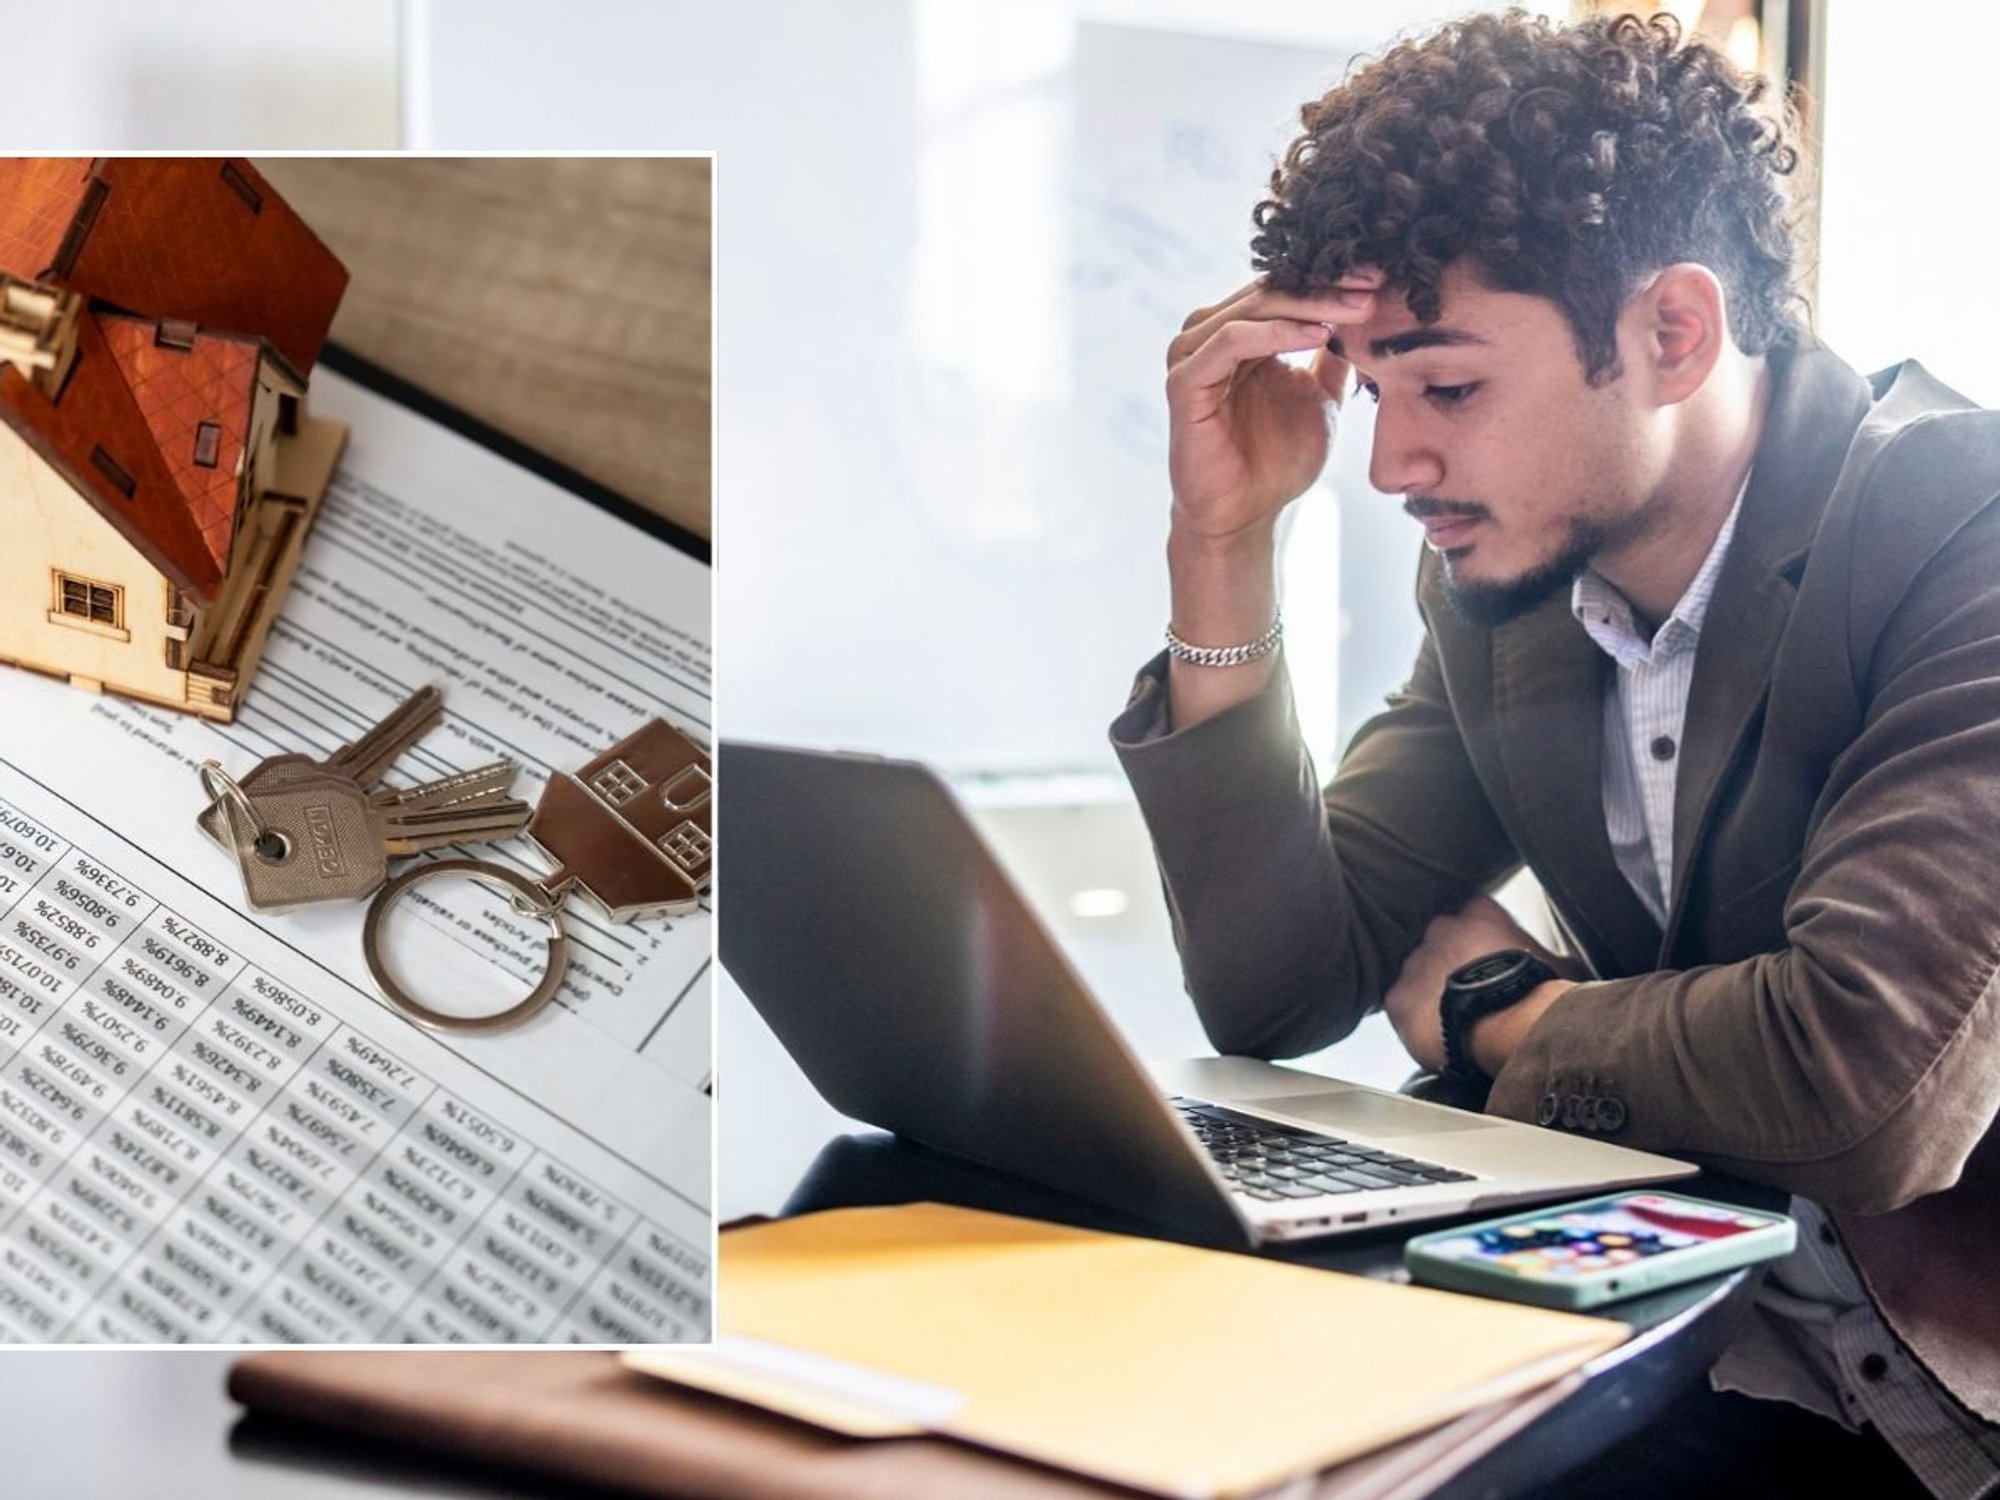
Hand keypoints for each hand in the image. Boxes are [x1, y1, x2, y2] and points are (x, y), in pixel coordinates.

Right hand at [1163, 272, 1383, 542]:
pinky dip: (1273, 332)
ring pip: (1250, 308)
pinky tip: (1316, 334)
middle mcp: (1209, 337)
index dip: (1332, 280)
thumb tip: (1366, 317)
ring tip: (1354, 308)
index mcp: (1239, 334)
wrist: (1245, 516)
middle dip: (1326, 285)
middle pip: (1269, 289)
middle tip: (1372, 283)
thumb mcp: (1321, 398)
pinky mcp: (1184, 384)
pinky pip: (1229, 342)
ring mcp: (1192, 357)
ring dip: (1305, 303)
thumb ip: (1335, 357)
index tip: (1381, 277)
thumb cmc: (1276, 462)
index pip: (1285, 287)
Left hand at [1381, 895, 1569, 1074]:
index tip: (1488, 964)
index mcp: (1479, 912)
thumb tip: (1567, 965)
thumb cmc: (1541, 992)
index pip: (1472, 917)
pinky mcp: (1397, 997)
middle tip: (1468, 994)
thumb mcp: (1562, 964)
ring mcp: (1414, 961)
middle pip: (1439, 945)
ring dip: (1429, 992)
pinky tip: (1434, 1034)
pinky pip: (1400, 1006)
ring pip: (1417, 975)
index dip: (1479, 944)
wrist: (1511, 1023)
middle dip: (1449, 966)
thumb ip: (1552, 955)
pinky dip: (1413, 1019)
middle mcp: (1440, 929)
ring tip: (1452, 1018)